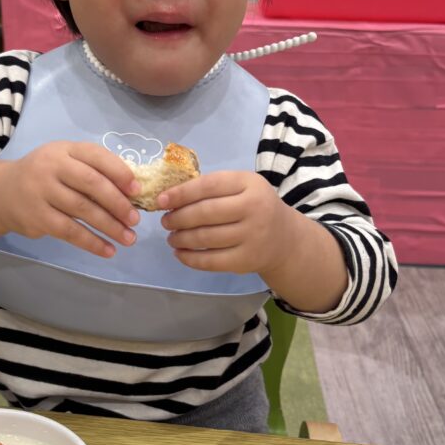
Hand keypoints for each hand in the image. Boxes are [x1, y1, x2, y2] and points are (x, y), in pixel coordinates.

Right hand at [0, 142, 139, 257]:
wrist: (2, 192)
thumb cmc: (45, 176)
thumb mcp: (64, 162)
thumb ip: (93, 170)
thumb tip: (131, 193)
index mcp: (64, 150)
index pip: (96, 156)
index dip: (120, 172)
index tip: (137, 190)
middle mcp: (52, 167)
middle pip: (91, 183)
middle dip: (118, 203)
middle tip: (136, 219)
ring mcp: (42, 192)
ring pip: (82, 210)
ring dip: (110, 226)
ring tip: (129, 238)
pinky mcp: (37, 217)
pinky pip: (70, 231)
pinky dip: (91, 242)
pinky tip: (108, 250)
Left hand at [157, 171, 291, 275]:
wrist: (284, 239)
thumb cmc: (254, 207)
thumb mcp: (242, 187)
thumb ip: (212, 188)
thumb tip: (168, 197)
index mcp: (250, 184)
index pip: (209, 186)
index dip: (181, 193)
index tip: (160, 201)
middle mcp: (254, 208)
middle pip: (205, 213)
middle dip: (178, 218)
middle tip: (165, 221)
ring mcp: (252, 236)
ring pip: (205, 238)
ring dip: (181, 238)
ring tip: (171, 237)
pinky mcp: (246, 260)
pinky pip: (211, 261)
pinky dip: (190, 258)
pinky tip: (180, 253)